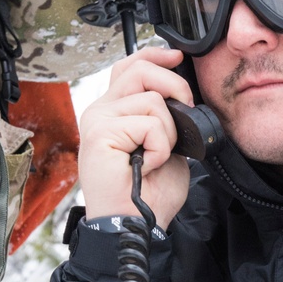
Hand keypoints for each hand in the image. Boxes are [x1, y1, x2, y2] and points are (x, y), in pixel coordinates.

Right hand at [78, 46, 191, 227]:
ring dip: (168, 133)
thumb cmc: (148, 196)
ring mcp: (97, 120)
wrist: (134, 225)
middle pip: (139, 69)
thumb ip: (167, 121)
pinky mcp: (100, 133)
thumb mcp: (166, 148)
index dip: (154, 55)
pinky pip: (149, 123)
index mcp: (113, 113)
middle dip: (174, 85)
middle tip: (185, 113)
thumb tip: (182, 100)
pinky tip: (148, 166)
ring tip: (156, 158)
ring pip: (152, 99)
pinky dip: (161, 148)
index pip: (128, 67)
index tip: (178, 57)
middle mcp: (100, 112)